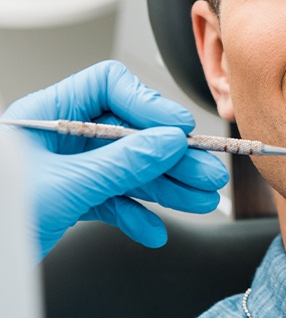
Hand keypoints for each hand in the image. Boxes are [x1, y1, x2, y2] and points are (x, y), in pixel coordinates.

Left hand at [0, 60, 228, 258]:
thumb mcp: (63, 187)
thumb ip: (121, 163)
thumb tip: (168, 142)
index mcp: (48, 114)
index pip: (110, 87)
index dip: (148, 104)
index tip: (178, 129)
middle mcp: (61, 137)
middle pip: (130, 132)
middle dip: (169, 156)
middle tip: (204, 172)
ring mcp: (68, 168)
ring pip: (128, 168)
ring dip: (165, 186)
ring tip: (198, 200)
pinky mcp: (71, 198)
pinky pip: (113, 199)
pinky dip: (135, 215)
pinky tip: (153, 230)